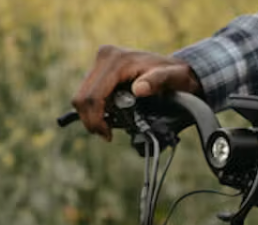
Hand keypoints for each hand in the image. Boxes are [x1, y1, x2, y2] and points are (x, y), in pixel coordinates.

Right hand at [72, 46, 201, 140]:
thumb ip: (158, 81)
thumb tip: (138, 89)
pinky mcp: (100, 69)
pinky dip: (93, 110)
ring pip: (81, 96)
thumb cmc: (176, 76)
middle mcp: (105, 56)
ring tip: (107, 128)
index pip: (94, 95)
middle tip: (106, 135)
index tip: (108, 135)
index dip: (97, 119)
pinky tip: (107, 117)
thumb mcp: (174, 79)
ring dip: (91, 117)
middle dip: (91, 120)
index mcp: (117, 60)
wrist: (174, 68)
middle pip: (82, 96)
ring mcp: (101, 62)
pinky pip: (87, 94)